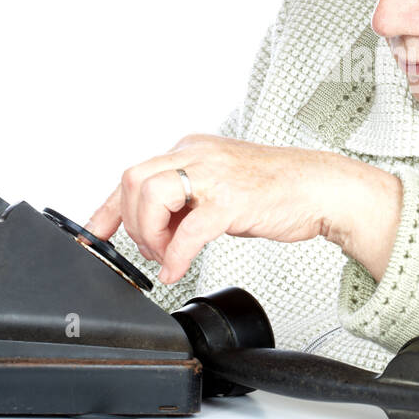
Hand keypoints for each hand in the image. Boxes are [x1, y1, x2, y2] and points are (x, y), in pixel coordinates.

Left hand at [83, 134, 343, 284]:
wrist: (323, 187)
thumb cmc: (279, 188)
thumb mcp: (221, 186)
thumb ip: (188, 200)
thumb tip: (157, 229)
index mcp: (192, 149)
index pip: (134, 174)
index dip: (107, 209)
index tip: (95, 235)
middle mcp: (198, 155)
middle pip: (133, 179)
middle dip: (131, 222)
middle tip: (151, 248)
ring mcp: (214, 175)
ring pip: (151, 196)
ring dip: (149, 235)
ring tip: (167, 254)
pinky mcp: (232, 200)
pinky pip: (188, 230)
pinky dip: (175, 255)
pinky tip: (177, 269)